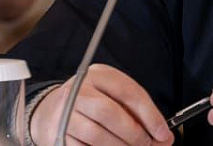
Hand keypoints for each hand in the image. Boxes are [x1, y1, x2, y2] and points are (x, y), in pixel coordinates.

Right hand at [30, 64, 172, 145]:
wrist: (48, 111)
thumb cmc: (90, 104)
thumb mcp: (112, 97)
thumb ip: (137, 113)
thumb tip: (164, 138)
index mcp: (98, 74)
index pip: (129, 92)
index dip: (150, 115)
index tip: (163, 133)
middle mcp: (79, 90)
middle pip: (111, 113)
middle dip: (134, 134)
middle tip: (145, 144)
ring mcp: (64, 113)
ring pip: (96, 135)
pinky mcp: (56, 134)